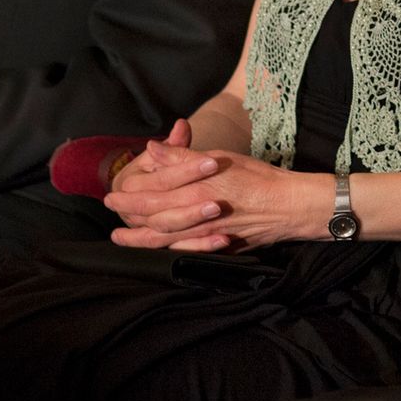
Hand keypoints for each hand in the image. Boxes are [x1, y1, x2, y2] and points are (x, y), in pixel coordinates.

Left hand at [104, 142, 325, 252]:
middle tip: (110, 221)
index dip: (128, 197)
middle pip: (153, 219)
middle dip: (129, 219)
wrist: (289, 206)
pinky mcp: (218, 246)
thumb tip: (152, 150)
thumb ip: (183, 158)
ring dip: (140, 240)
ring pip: (165, 238)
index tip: (110, 196)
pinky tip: (159, 251)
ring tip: (122, 239)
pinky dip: (167, 251)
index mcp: (194, 190)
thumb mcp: (219, 160)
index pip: (151, 195)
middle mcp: (196, 215)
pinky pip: (186, 251)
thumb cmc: (257, 177)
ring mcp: (206, 235)